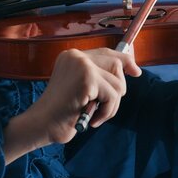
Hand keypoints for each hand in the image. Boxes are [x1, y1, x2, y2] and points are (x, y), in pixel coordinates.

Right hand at [23, 48, 141, 146]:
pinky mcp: (87, 79)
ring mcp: (82, 66)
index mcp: (73, 56)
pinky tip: (91, 118)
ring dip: (111, 105)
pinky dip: (107, 111)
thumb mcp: (82, 89)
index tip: (136, 72)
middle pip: (117, 64)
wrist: (41, 125)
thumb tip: (134, 70)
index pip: (107, 52)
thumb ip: (101, 77)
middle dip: (117, 89)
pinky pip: (113, 96)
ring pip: (118, 83)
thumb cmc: (61, 112)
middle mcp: (77, 56)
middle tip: (104, 106)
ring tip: (94, 114)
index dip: (125, 60)